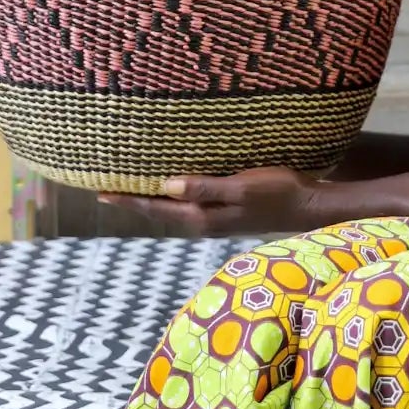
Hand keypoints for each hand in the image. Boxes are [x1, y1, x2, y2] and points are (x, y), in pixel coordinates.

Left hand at [97, 167, 323, 240]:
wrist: (308, 207)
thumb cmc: (277, 192)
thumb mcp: (241, 188)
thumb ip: (205, 188)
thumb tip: (166, 186)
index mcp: (203, 217)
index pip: (156, 209)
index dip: (128, 201)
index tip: (100, 194)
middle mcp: (204, 222)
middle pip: (159, 212)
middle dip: (133, 202)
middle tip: (104, 190)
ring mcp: (215, 219)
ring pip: (172, 209)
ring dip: (151, 200)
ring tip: (129, 188)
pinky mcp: (225, 212)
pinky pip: (188, 204)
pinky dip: (172, 196)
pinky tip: (169, 187)